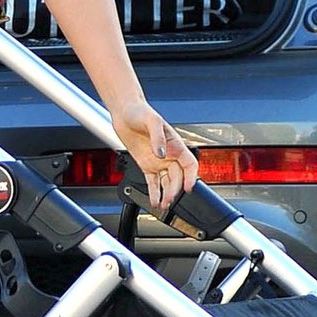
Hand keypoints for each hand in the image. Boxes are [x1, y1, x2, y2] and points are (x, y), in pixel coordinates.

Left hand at [112, 100, 197, 215]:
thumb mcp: (152, 121)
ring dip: (166, 194)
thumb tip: (162, 154)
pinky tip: (154, 201)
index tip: (188, 187)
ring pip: (167, 183)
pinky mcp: (146, 165)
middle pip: (178, 177)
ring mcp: (158, 161)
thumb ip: (158, 138)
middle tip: (169, 200)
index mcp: (175, 144)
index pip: (190, 164)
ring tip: (163, 205)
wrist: (124, 112)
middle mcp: (169, 155)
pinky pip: (153, 182)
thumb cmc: (140, 112)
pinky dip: (154, 193)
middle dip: (175, 190)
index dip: (192, 177)